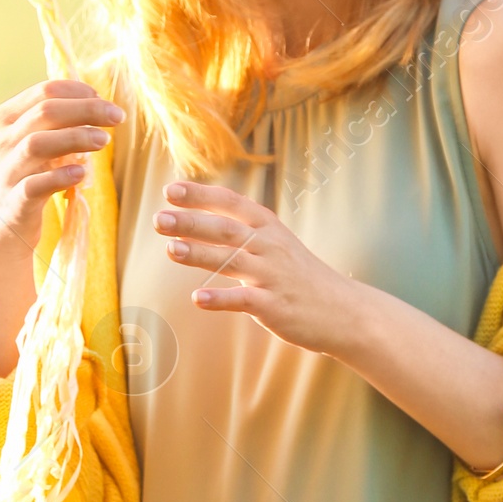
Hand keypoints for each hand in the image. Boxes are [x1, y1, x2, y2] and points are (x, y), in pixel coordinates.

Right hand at [0, 77, 123, 377]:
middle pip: (45, 113)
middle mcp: (3, 141)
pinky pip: (36, 186)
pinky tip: (82, 173)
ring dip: (74, 138)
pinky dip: (60, 177)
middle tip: (117, 116)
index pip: (44, 91)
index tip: (102, 98)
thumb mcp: (32, 142)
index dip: (77, 92)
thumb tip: (96, 102)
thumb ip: (55, 122)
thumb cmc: (24, 175)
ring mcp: (6, 171)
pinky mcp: (14, 201)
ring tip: (104, 141)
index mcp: (6, 119)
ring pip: (38, 144)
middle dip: (85, 110)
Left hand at [156, 181, 358, 355]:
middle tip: (159, 218)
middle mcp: (269, 246)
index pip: (231, 203)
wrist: (344, 311)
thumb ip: (242, 230)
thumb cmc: (300, 276)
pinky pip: (244, 300)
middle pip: (226, 229)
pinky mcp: (274, 305)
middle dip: (192, 222)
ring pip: (232, 260)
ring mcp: (272, 276)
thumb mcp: (276, 243)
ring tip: (171, 249)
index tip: (170, 190)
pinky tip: (196, 298)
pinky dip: (220, 298)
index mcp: (268, 228)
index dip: (201, 196)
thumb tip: (199, 216)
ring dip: (200, 254)